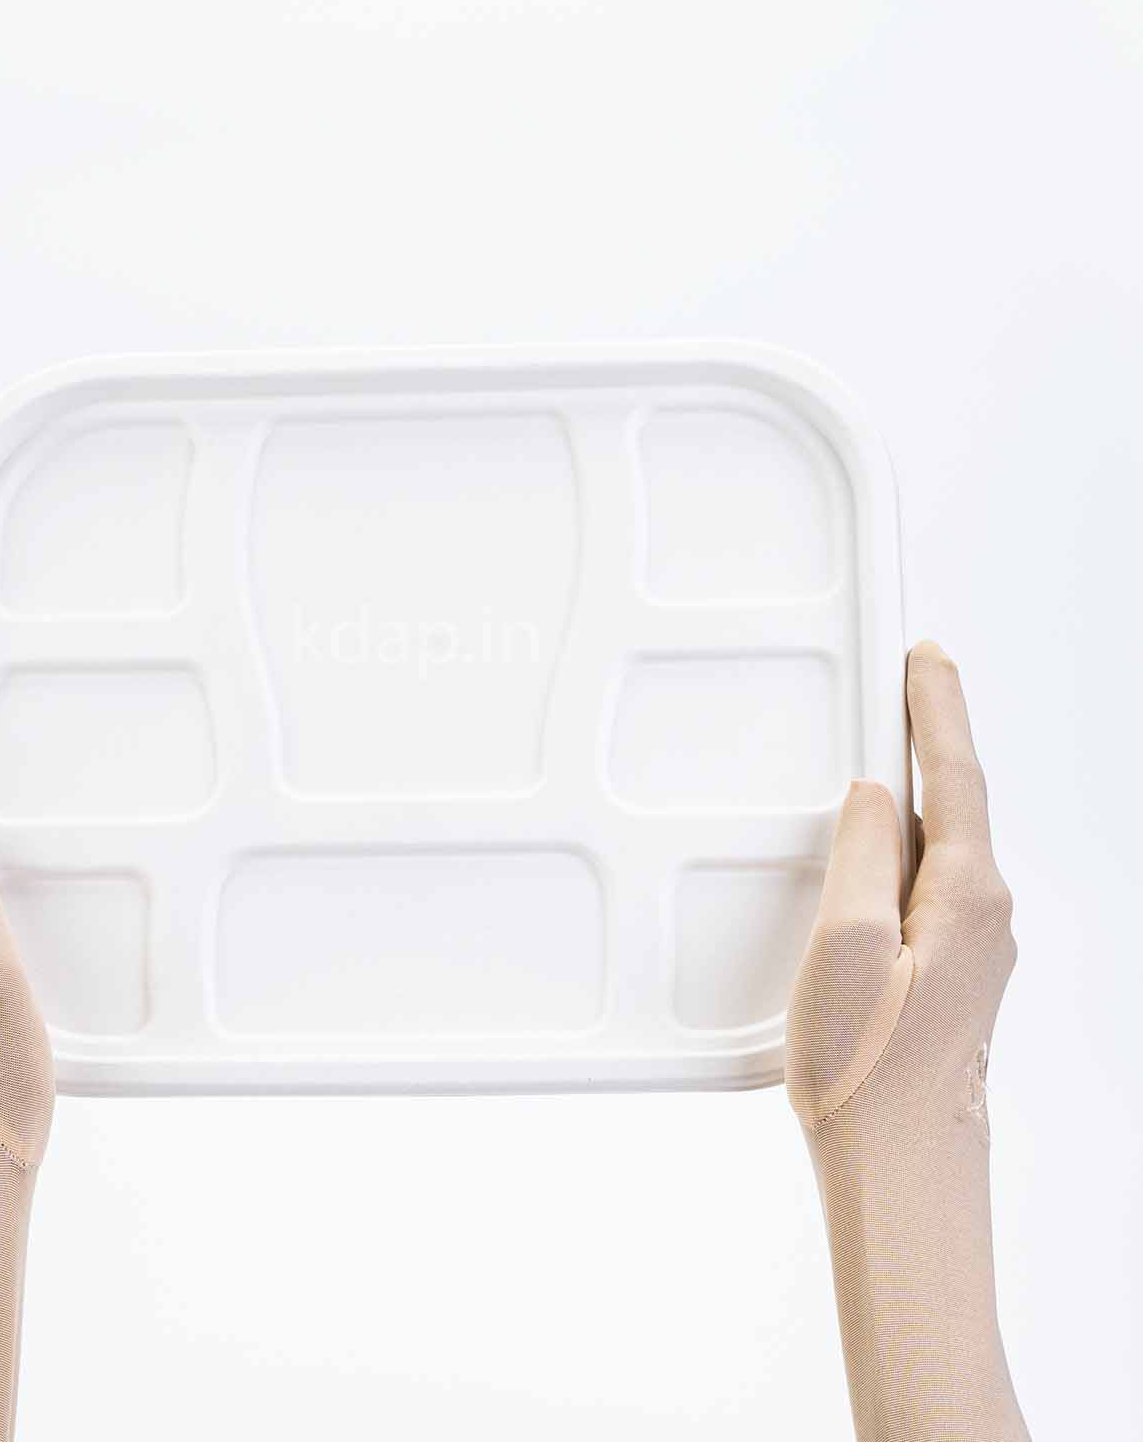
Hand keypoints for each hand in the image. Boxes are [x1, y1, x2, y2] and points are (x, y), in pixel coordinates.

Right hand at [786, 641, 1026, 1440]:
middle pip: (956, 800)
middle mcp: (985, 916)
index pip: (953, 775)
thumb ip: (862, 858)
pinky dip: (907, 842)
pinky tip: (880, 844)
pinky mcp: (950, 972)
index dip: (937, 708)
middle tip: (911, 678)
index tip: (926, 657)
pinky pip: (931, 881)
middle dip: (933, 734)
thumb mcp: (847, 950)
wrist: (905, 1174)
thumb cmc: (870, 1078)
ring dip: (917, 789)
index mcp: (966, 899)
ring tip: (888, 745)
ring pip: (943, 842)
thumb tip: (870, 796)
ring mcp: (973, 947)